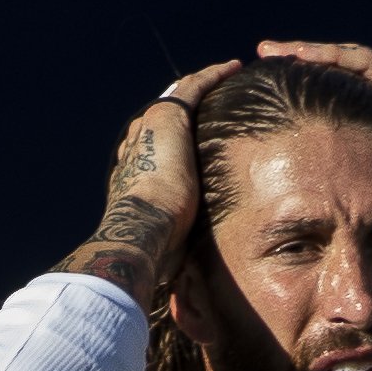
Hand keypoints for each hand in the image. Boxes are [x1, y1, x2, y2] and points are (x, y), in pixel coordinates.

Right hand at [64, 61, 237, 304]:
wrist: (142, 233)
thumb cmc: (152, 256)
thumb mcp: (169, 252)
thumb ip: (178, 258)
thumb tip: (192, 302)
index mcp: (136, 177)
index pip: (160, 154)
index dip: (181, 146)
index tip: (200, 146)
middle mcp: (138, 146)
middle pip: (169, 120)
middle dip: (192, 111)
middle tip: (220, 103)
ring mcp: (149, 129)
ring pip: (181, 98)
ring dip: (205, 88)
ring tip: (232, 79)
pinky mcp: (168, 118)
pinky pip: (195, 87)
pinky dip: (214, 76)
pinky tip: (236, 68)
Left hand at [256, 38, 371, 257]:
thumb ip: (366, 209)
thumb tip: (335, 240)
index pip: (339, 104)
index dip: (304, 100)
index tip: (271, 104)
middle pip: (337, 77)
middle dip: (299, 70)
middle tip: (262, 67)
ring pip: (345, 62)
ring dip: (305, 55)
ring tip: (269, 53)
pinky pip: (360, 62)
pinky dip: (327, 56)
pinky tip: (297, 55)